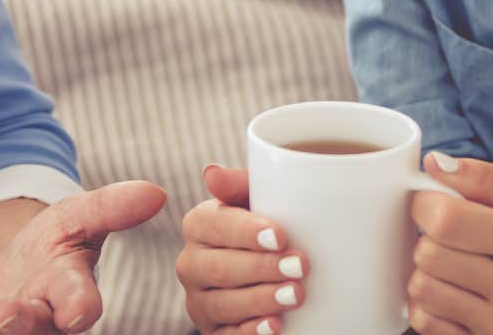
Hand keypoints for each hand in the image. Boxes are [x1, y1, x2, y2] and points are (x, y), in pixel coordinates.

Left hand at [0, 181, 166, 334]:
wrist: (10, 271)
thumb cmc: (51, 246)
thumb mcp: (76, 216)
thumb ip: (111, 207)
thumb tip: (157, 192)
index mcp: (69, 288)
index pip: (80, 300)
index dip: (79, 307)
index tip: (76, 315)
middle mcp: (43, 318)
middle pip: (38, 328)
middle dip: (24, 324)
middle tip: (4, 318)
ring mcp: (10, 332)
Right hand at [175, 165, 309, 334]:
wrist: (274, 268)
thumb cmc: (268, 225)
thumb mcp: (259, 199)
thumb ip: (240, 183)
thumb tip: (212, 173)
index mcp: (199, 225)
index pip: (214, 226)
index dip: (246, 232)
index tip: (281, 236)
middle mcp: (191, 264)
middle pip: (219, 268)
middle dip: (261, 268)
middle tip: (300, 266)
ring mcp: (200, 301)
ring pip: (223, 304)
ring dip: (261, 300)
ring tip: (296, 294)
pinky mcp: (213, 331)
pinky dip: (251, 332)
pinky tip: (276, 326)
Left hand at [406, 153, 492, 334]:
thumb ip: (485, 176)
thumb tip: (434, 164)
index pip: (446, 219)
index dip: (426, 203)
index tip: (433, 201)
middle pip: (428, 254)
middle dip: (427, 235)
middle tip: (445, 232)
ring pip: (422, 288)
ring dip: (426, 269)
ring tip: (449, 260)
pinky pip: (426, 322)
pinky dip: (427, 303)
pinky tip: (449, 290)